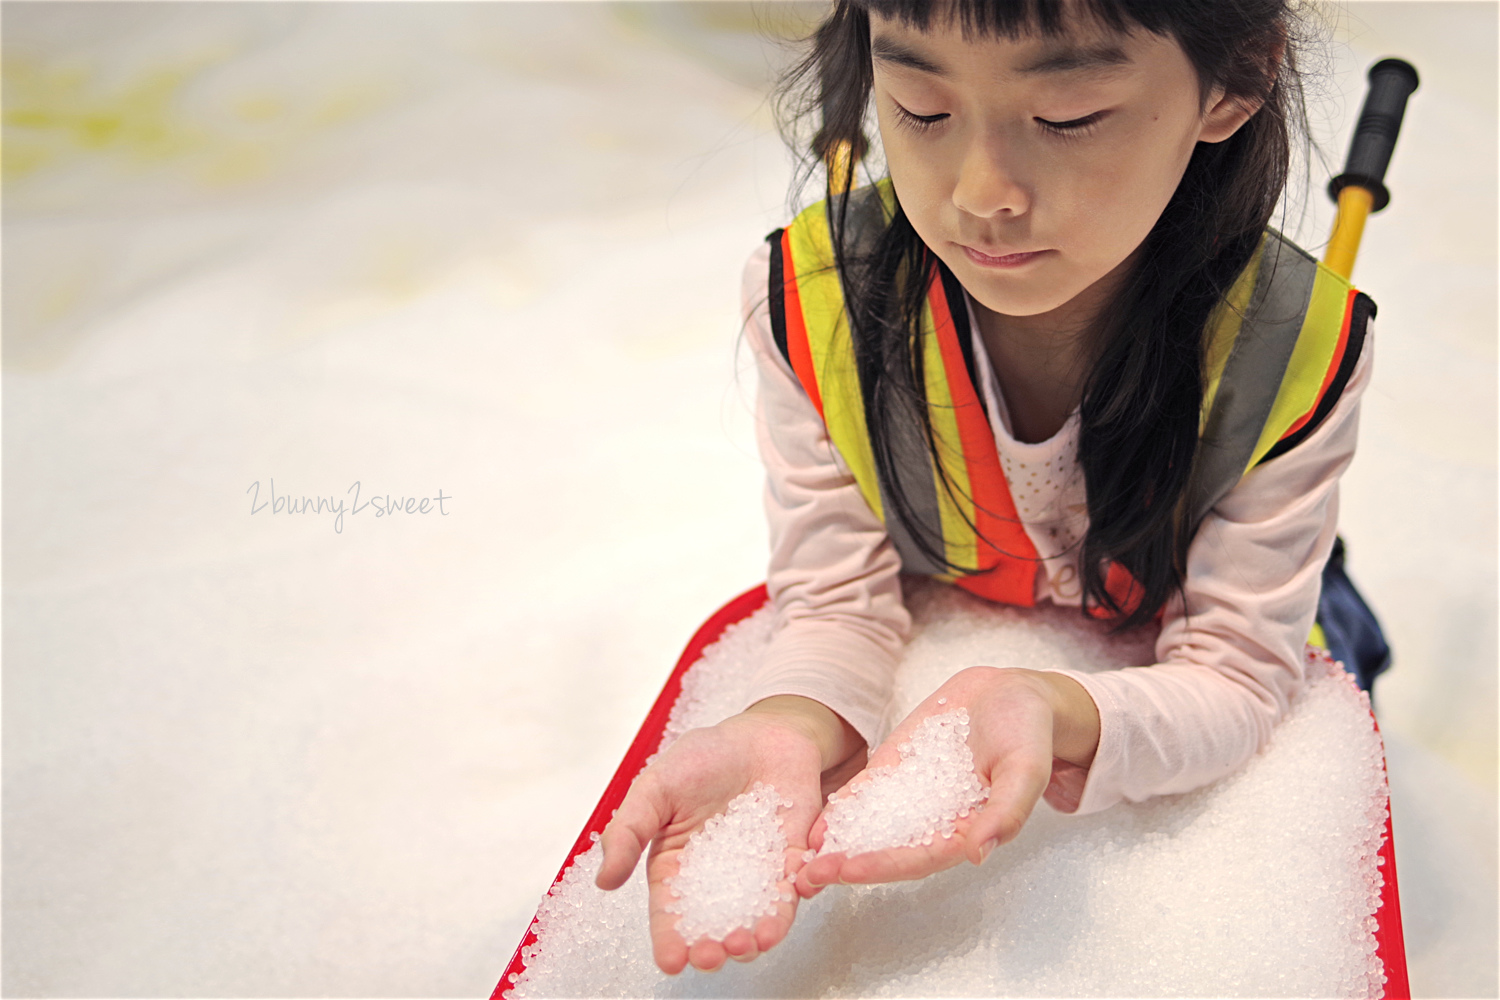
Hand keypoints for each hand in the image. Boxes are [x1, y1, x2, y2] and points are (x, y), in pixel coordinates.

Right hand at [595, 697, 864, 973]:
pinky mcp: (792, 861)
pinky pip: (792, 890)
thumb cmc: (701, 759)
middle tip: (711, 955)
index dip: (669, 940)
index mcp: (676, 867)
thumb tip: (604, 881)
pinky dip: (788, 906)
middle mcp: (716, 880)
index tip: (671, 962)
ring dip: (752, 939)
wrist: (757, 734)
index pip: (670, 913)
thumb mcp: (654, 788)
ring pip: (755, 918)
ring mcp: (756, 874)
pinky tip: (781, 915)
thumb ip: (629, 831)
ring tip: (746, 945)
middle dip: (712, 947)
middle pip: (713, 926)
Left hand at [797, 666, 1098, 893]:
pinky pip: (867, 794)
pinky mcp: (899, 769)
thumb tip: (979, 853)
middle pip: (887, 850)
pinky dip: (842, 809)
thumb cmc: (1027, 736)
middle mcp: (935, 821)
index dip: (882, 865)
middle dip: (847, 864)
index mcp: (967, 831)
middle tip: (806, 876)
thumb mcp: (1026, 769)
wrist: (1013, 695)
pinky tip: (814, 820)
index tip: (847, 870)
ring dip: (837, 844)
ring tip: (799, 858)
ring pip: (871, 827)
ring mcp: (914, 796)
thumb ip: (1006, 811)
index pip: (919, 857)